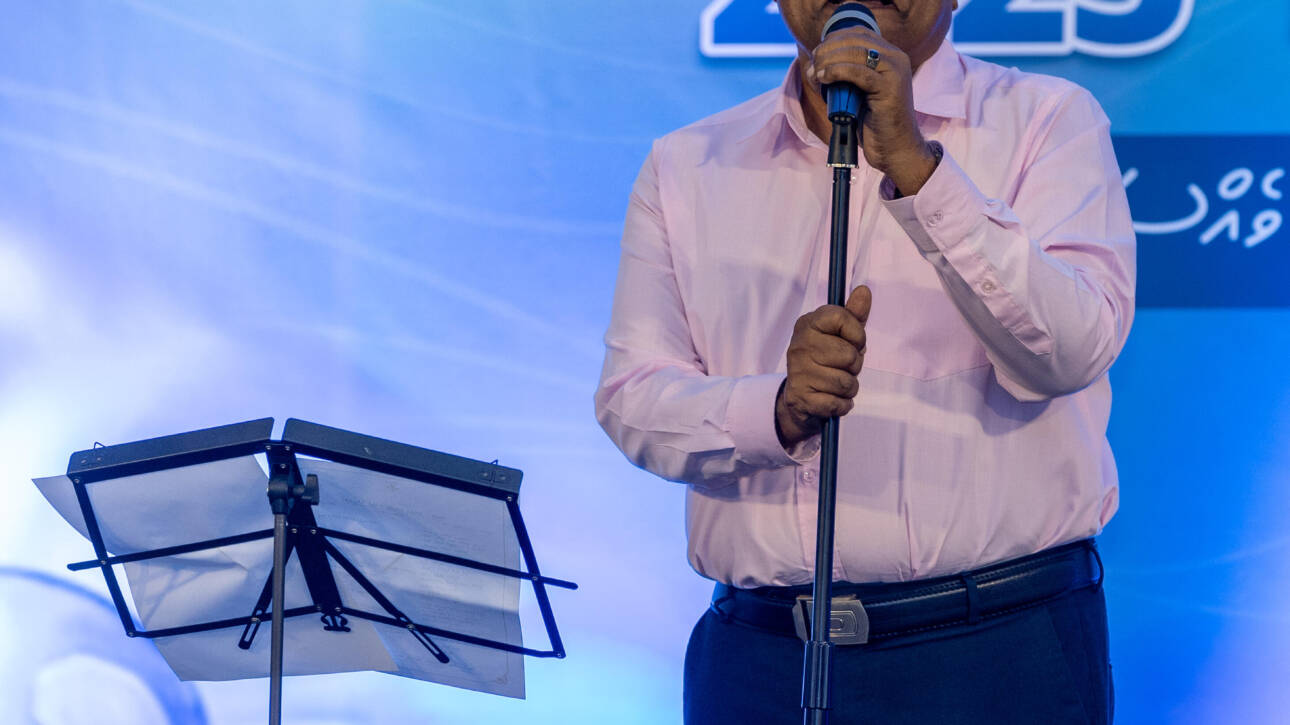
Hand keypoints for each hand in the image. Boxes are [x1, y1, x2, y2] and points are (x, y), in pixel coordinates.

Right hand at [776, 286, 871, 447]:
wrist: (800, 398)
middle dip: (855, 365)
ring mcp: (798, 373)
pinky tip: (833, 399)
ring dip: (850, 387)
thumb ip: (853, 314)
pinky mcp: (801, 399)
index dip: (857, 333)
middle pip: (849, 354)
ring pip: (846, 382)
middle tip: (843, 367)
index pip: (841, 317)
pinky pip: (839, 403)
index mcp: (807, 324)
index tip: (854, 342)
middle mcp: (798, 346)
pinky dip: (843, 404)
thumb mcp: (840, 335)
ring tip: (837, 384)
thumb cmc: (826, 361)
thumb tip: (864, 290)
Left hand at [806, 29, 937, 195]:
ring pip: (855, 53)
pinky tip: (823, 78)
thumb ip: (843, 75)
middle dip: (827, 50)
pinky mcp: (890, 88)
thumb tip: (814, 66)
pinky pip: (858, 72)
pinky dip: (837, 71)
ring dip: (828, 60)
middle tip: (813, 67)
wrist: (895, 149)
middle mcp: (896, 58)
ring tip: (816, 74)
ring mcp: (895, 71)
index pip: (856, 33)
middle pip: (854, 40)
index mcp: (890, 55)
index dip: (832, 40)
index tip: (817, 56)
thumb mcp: (856, 92)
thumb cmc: (872, 123)